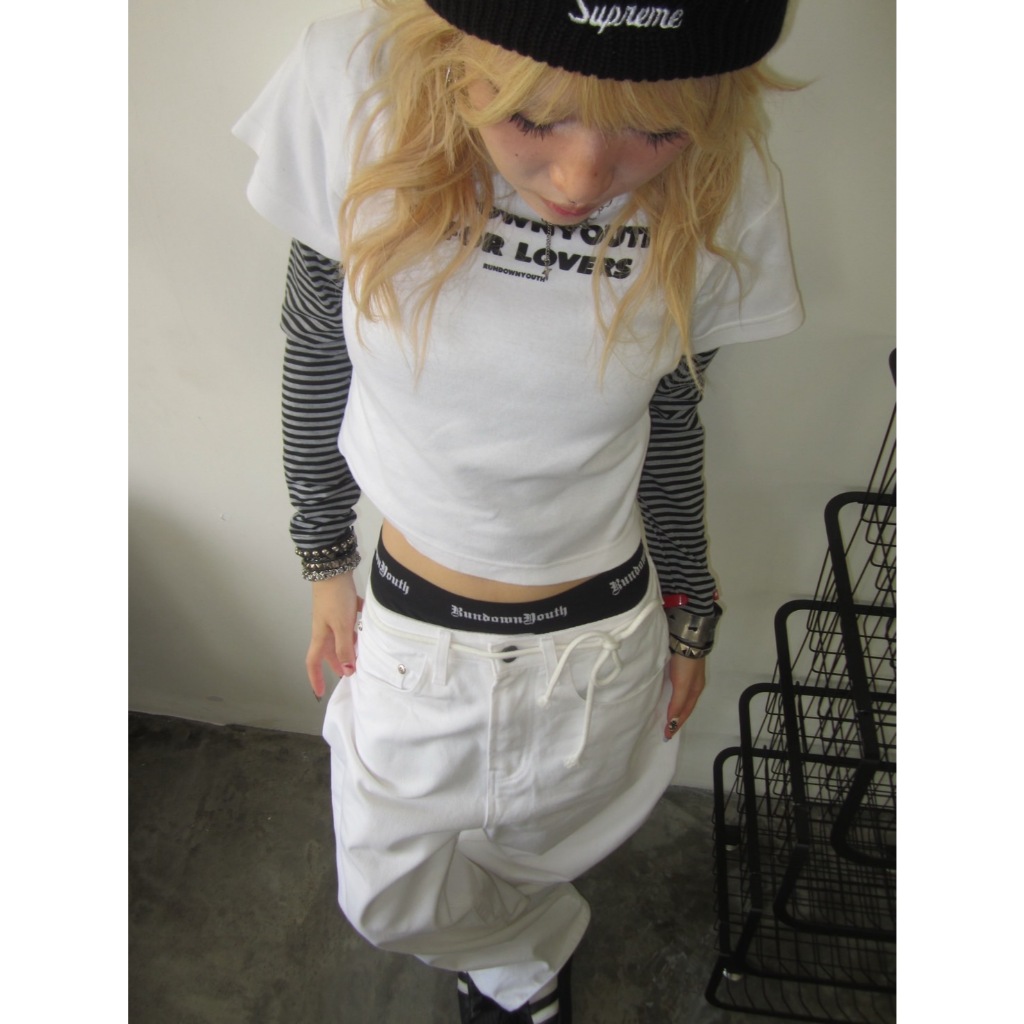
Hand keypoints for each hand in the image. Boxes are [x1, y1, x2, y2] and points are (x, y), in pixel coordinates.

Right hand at [306, 572, 361, 699]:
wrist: (333, 569)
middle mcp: (324, 628)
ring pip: (341, 637)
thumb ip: (345, 647)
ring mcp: (333, 616)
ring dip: (350, 646)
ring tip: (364, 653)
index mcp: (320, 635)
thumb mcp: (341, 626)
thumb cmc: (334, 598)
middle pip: (330, 651)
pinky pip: (350, 621)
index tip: (319, 693)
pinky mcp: (342, 605)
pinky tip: (369, 626)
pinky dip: (358, 626)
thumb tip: (347, 669)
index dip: (315, 678)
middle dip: (339, 664)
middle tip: (352, 673)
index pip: (313, 662)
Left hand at [663, 653, 706, 740]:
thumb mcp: (683, 685)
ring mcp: (685, 676)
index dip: (676, 724)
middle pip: (683, 706)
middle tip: (666, 729)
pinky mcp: (677, 668)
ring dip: (672, 707)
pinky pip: (673, 687)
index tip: (667, 735)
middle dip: (676, 718)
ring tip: (663, 716)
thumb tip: (672, 722)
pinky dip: (669, 695)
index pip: (684, 712)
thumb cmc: (686, 664)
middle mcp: (691, 685)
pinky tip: (662, 695)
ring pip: (678, 697)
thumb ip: (677, 703)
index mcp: (695, 690)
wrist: (685, 638)